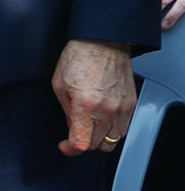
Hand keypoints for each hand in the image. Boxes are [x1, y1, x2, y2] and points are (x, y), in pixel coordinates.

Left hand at [52, 38, 135, 154]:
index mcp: (86, 105)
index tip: (65, 146)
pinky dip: (113, 130)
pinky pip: (123, 128)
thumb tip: (72, 128)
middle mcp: (107, 110)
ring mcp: (122, 108)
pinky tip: (102, 119)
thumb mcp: (59, 85)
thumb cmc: (78, 58)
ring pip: (113, 140)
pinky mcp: (131, 104)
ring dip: (100, 138)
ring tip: (89, 126)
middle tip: (74, 130)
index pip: (81, 143)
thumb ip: (66, 111)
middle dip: (83, 142)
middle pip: (97, 144)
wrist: (102, 42)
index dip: (70, 149)